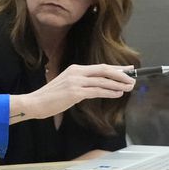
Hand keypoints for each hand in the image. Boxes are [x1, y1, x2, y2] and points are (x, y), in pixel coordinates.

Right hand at [14, 64, 134, 120]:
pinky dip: (109, 91)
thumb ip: (81, 83)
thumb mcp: (67, 85)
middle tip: (132, 78)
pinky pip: (96, 91)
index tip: (128, 69)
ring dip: (118, 84)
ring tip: (129, 87)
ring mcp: (75, 82)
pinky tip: (117, 93)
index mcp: (75, 69)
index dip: (116, 67)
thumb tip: (99, 85)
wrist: (35, 102)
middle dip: (120, 74)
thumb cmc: (51, 97)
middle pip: (103, 70)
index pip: (100, 67)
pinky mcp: (75, 92)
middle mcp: (76, 72)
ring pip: (102, 80)